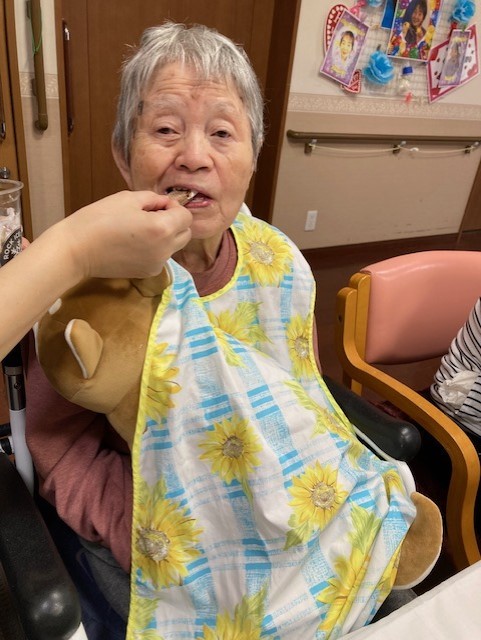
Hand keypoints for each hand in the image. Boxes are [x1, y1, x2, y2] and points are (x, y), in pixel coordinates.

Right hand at [61, 190, 192, 279]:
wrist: (77, 250)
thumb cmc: (98, 219)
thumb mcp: (127, 199)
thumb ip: (153, 199)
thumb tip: (165, 204)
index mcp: (162, 228)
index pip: (186, 217)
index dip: (174, 208)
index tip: (156, 206)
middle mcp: (165, 249)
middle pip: (185, 234)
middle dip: (174, 223)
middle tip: (151, 216)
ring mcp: (158, 264)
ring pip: (174, 246)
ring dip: (165, 236)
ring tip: (140, 230)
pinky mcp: (148, 273)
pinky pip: (161, 257)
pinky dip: (155, 249)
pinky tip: (134, 244)